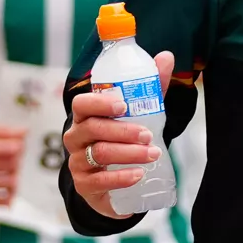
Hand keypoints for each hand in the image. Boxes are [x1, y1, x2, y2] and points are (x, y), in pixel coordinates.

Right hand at [0, 121, 24, 202]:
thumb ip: (3, 132)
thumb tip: (25, 131)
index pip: (9, 149)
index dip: (19, 147)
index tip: (17, 145)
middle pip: (12, 165)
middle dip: (17, 160)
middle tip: (12, 156)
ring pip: (11, 182)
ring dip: (15, 175)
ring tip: (9, 170)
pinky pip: (3, 200)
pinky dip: (10, 194)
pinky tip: (7, 186)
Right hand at [62, 51, 174, 203]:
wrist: (115, 181)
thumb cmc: (123, 140)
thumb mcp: (138, 114)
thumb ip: (150, 88)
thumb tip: (166, 56)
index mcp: (85, 116)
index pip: (82, 104)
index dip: (99, 103)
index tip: (123, 105)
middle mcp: (76, 137)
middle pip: (93, 129)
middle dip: (123, 131)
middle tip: (149, 135)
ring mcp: (77, 162)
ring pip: (99, 154)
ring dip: (128, 153)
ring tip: (153, 154)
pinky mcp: (85, 186)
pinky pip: (99, 181)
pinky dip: (121, 177)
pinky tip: (139, 174)